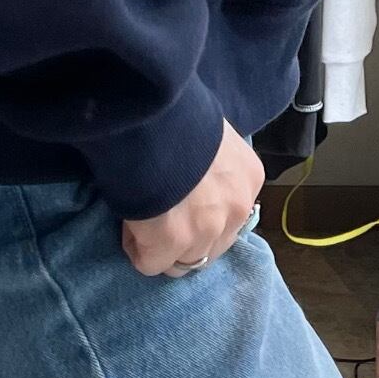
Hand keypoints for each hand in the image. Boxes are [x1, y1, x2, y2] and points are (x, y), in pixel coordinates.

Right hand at [123, 121, 264, 277]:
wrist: (153, 113)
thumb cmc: (177, 114)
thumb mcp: (211, 137)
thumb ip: (211, 168)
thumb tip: (192, 189)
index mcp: (249, 178)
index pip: (229, 218)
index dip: (199, 216)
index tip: (178, 203)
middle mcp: (236, 208)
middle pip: (210, 248)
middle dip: (186, 240)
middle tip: (159, 218)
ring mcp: (208, 229)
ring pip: (184, 263)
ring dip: (162, 249)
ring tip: (142, 224)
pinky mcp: (174, 242)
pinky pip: (150, 264)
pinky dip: (137, 249)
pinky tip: (129, 226)